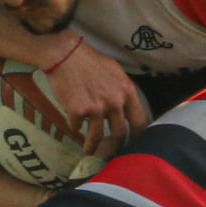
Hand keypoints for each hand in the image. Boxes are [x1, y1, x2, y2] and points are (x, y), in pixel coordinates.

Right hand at [43, 39, 149, 154]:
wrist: (66, 54)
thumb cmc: (90, 60)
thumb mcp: (115, 72)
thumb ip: (122, 91)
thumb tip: (124, 107)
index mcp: (127, 92)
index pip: (139, 120)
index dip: (138, 135)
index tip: (134, 142)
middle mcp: (115, 102)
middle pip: (119, 133)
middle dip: (115, 146)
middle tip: (111, 152)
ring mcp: (96, 108)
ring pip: (97, 136)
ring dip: (93, 147)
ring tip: (89, 151)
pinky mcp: (78, 112)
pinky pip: (77, 126)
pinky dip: (74, 126)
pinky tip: (73, 123)